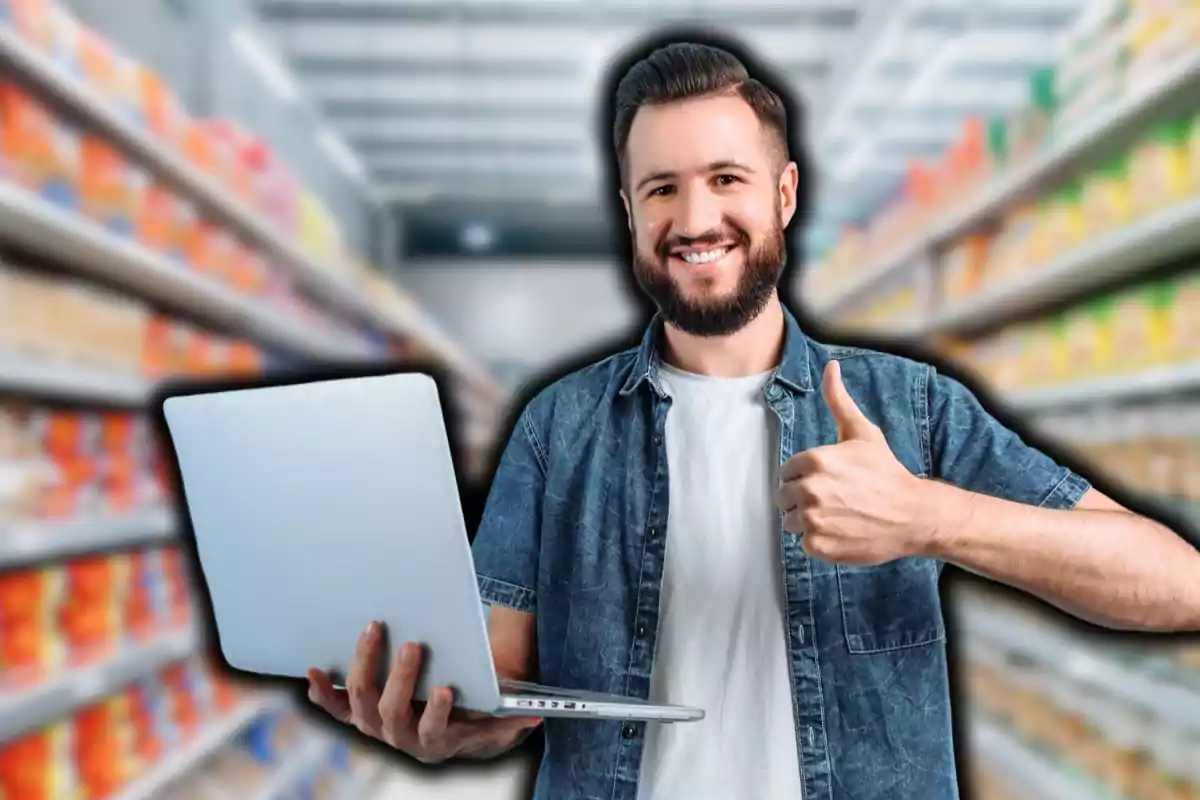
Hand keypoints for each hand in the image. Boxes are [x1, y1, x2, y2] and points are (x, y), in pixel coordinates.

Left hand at [306, 621, 541, 763]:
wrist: (449, 733)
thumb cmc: (470, 717)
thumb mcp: (492, 719)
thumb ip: (509, 717)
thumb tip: (533, 716)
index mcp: (437, 739)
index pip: (436, 730)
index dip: (438, 714)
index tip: (447, 690)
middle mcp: (402, 737)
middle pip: (394, 712)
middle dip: (403, 678)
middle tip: (414, 645)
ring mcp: (376, 726)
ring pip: (363, 703)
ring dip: (366, 667)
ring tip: (374, 632)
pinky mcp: (358, 714)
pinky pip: (334, 708)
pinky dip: (321, 691)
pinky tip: (312, 671)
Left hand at [775, 360, 928, 564]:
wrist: (913, 515)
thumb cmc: (886, 472)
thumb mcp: (862, 433)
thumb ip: (838, 400)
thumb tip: (830, 366)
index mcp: (815, 461)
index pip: (786, 471)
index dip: (804, 476)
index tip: (828, 479)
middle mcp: (810, 490)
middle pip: (784, 496)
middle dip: (802, 497)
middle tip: (833, 498)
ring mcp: (814, 520)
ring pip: (790, 521)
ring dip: (808, 520)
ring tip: (837, 514)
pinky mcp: (819, 546)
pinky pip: (804, 543)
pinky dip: (819, 540)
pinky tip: (841, 530)